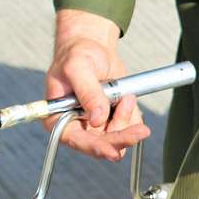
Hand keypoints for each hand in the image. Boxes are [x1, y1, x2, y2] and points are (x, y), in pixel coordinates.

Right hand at [44, 9, 149, 162]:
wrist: (93, 47)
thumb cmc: (77, 55)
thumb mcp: (78, 68)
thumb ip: (87, 92)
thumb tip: (97, 119)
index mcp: (58, 118)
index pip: (75, 140)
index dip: (94, 147)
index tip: (112, 151)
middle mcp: (76, 126)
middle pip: (101, 144)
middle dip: (121, 137)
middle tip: (140, 131)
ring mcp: (95, 125)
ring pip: (117, 138)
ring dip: (127, 120)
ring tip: (126, 97)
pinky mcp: (112, 120)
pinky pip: (128, 127)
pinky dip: (133, 116)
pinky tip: (128, 98)